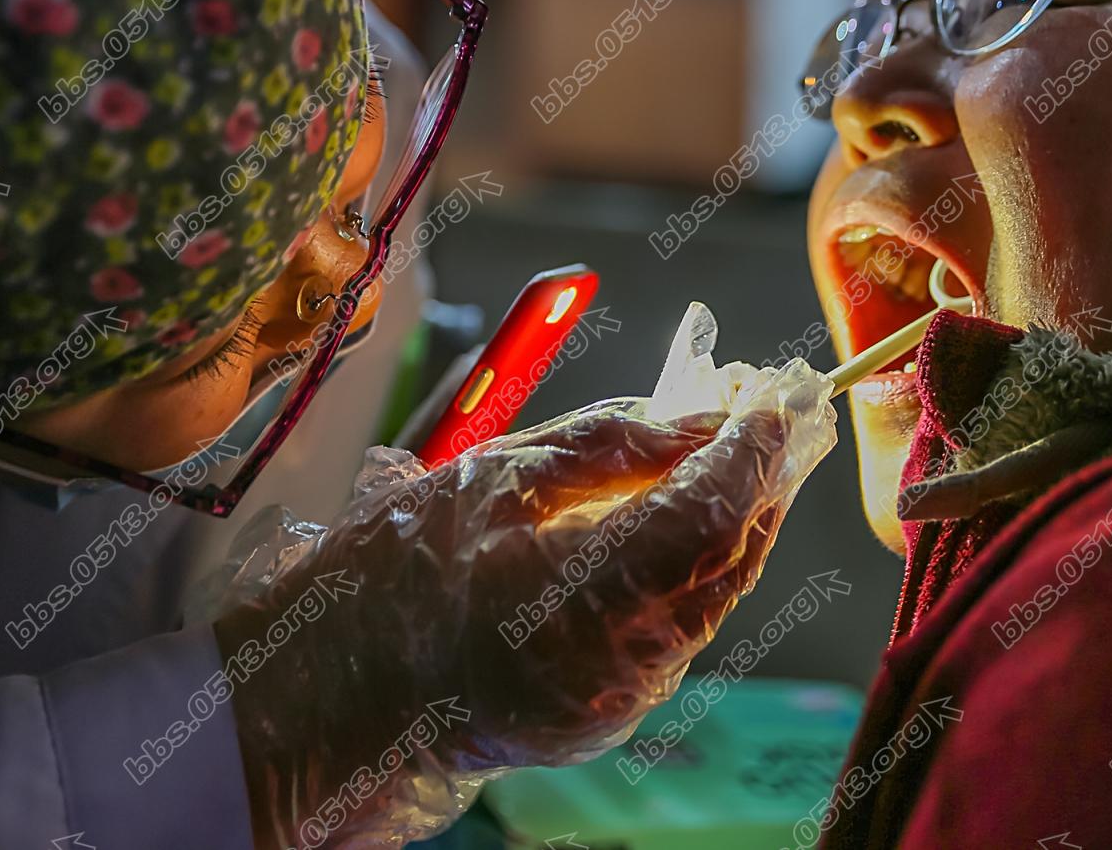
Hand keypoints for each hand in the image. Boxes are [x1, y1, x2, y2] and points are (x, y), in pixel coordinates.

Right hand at [215, 361, 834, 849]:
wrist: (342, 694)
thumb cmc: (396, 574)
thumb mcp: (493, 477)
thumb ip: (608, 445)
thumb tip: (700, 418)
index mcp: (581, 596)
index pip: (708, 515)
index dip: (749, 451)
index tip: (767, 399)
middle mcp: (619, 660)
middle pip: (730, 559)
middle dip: (759, 481)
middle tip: (770, 414)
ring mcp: (623, 696)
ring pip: (716, 597)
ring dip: (734, 523)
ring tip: (734, 454)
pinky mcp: (616, 711)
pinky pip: (684, 628)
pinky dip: (697, 568)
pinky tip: (683, 519)